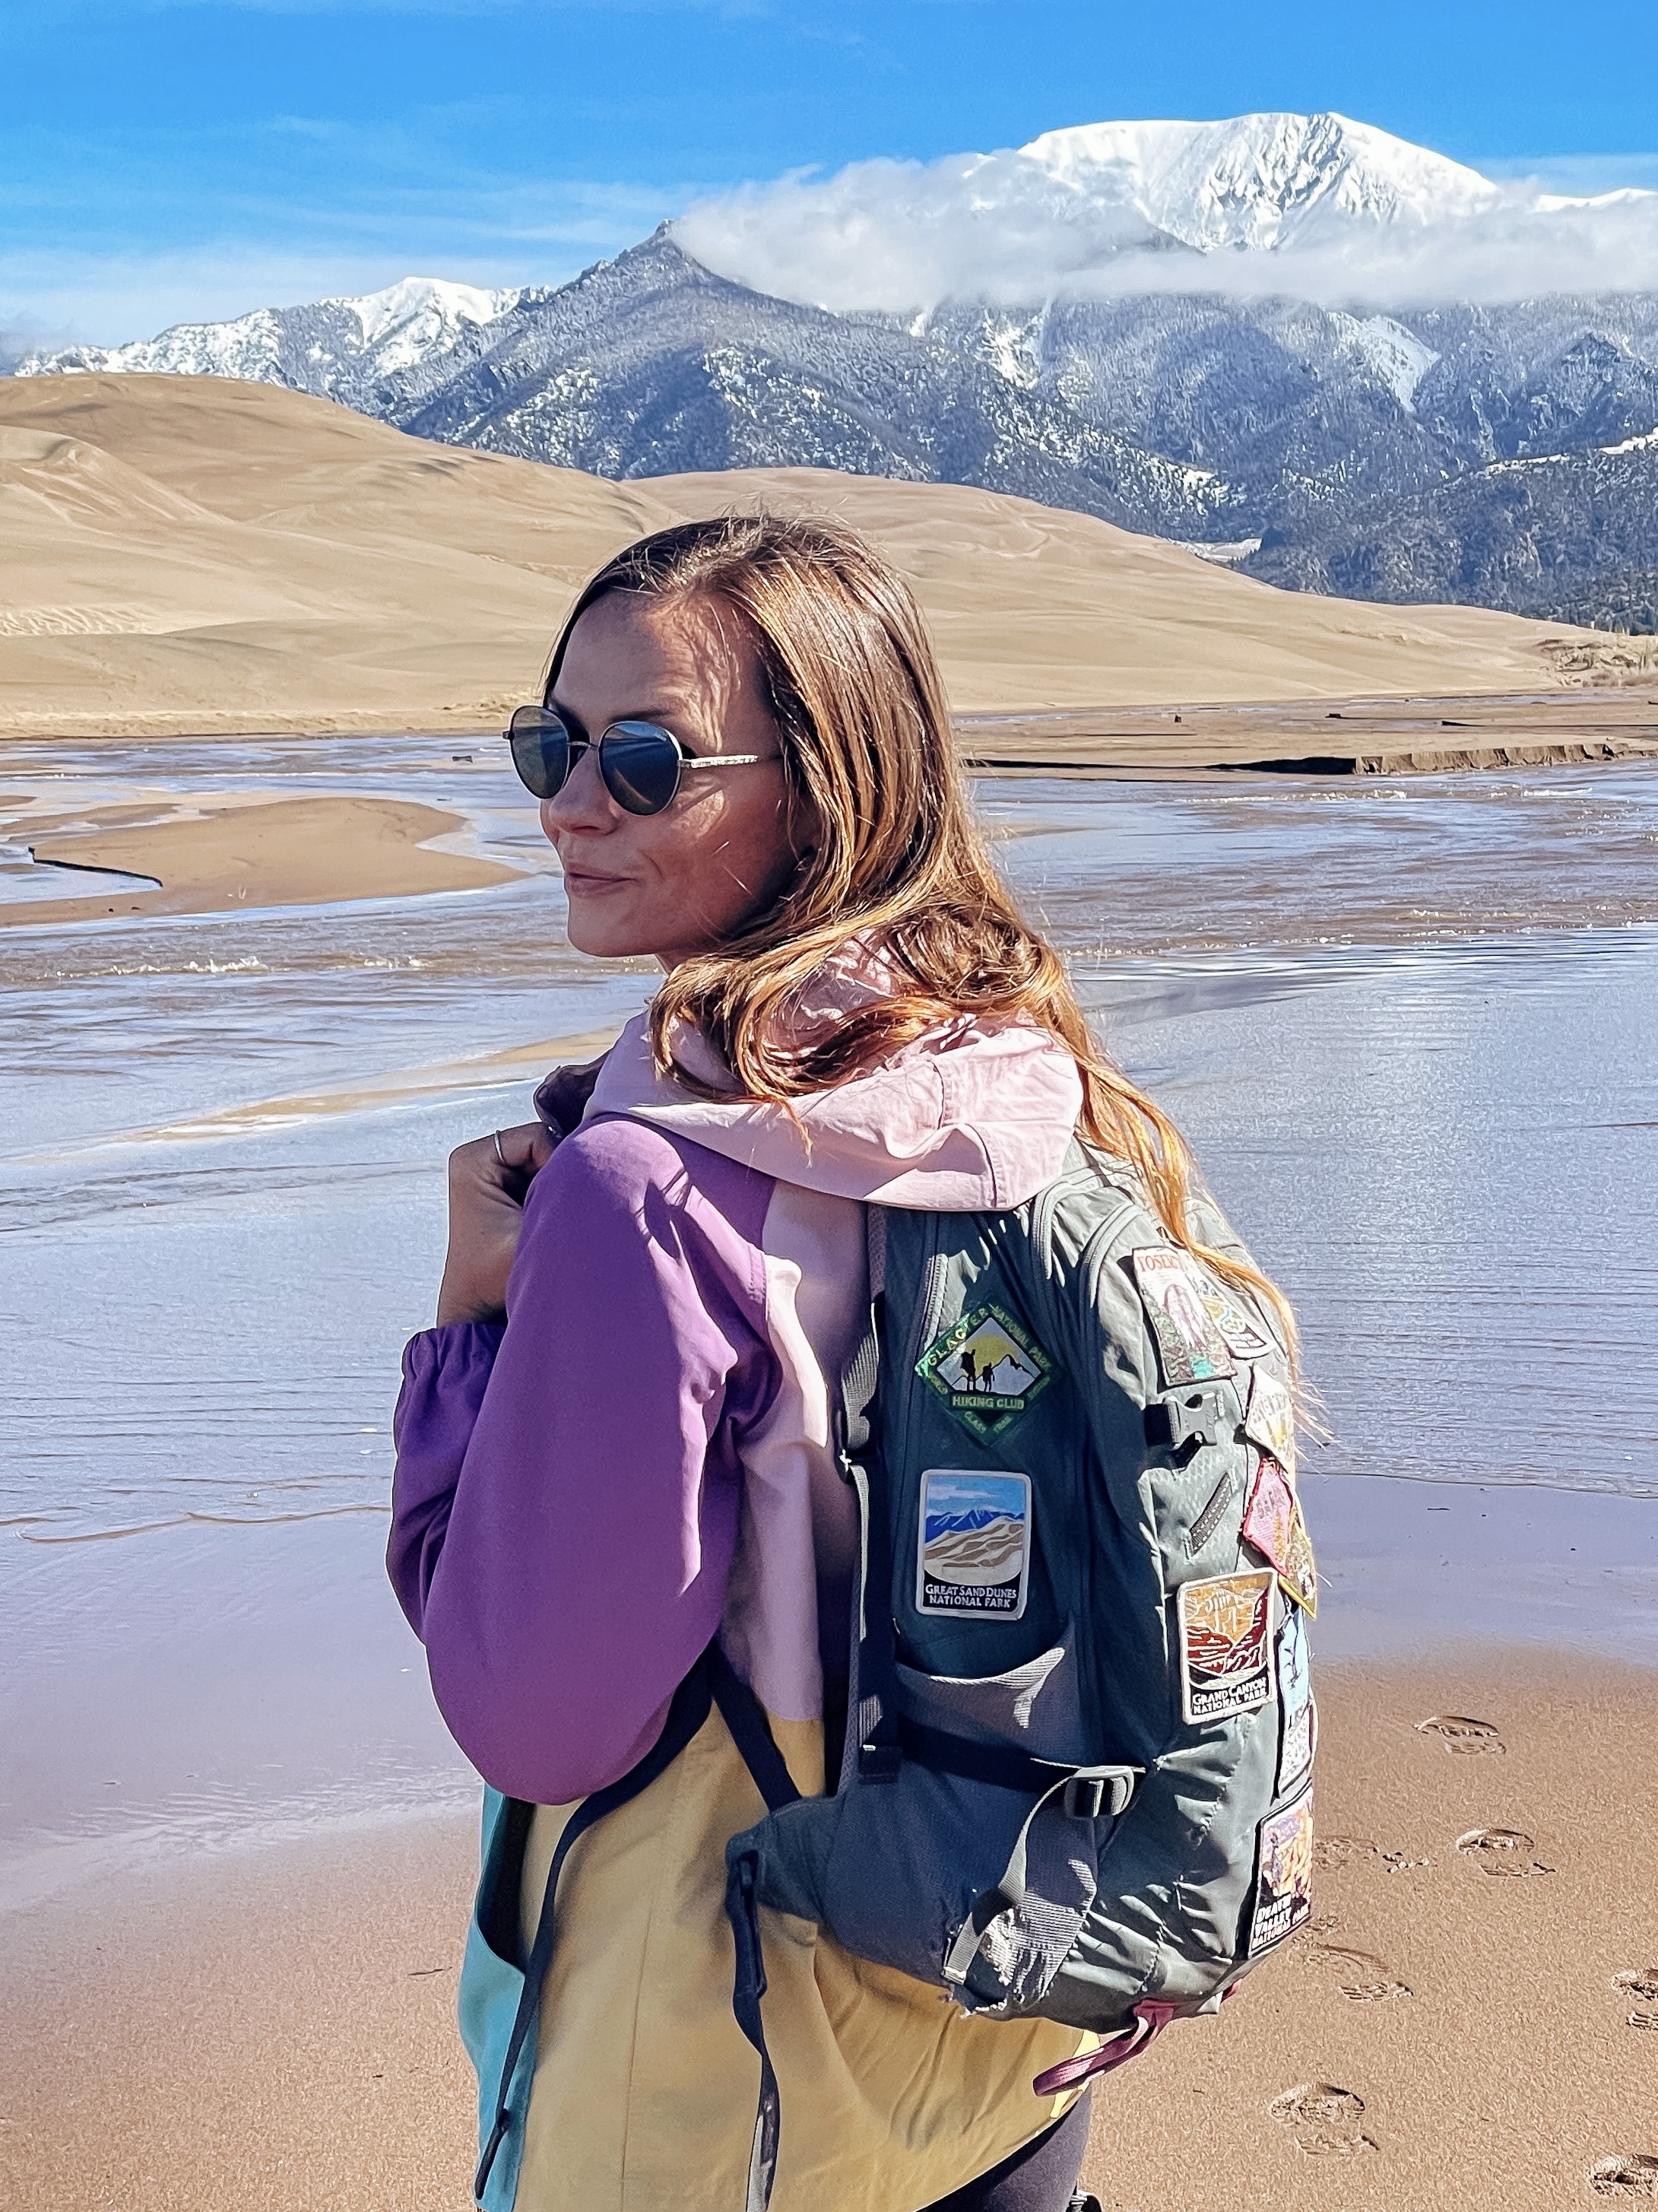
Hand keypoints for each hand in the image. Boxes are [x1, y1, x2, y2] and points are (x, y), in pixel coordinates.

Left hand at [436, 1121, 556, 1325]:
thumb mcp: (532, 1238)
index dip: (560, 1165)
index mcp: (472, 1161)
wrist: (478, 1310)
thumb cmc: (495, 1279)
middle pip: (544, 1142)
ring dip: (561, 1185)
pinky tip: (554, 1218)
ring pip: (549, 1157)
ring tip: (557, 1217)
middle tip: (566, 1210)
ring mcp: (491, 1170)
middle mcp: (478, 1157)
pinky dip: (557, 1193)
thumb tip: (605, 1181)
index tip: (561, 1205)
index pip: (537, 1137)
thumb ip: (562, 1205)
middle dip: (561, 1175)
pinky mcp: (505, 1184)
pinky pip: (545, 1172)